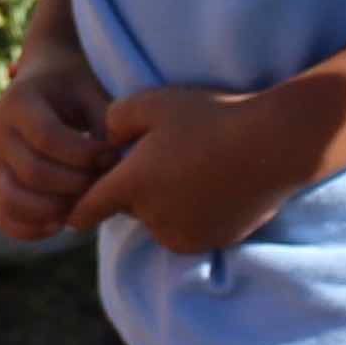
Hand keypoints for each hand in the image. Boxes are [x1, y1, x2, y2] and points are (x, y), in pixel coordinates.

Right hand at [0, 40, 120, 240]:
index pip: (47, 137)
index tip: (113, 155)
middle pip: (33, 173)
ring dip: (55, 210)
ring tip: (85, 204)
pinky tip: (63, 222)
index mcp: (19, 102)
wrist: (43, 82)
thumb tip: (115, 162)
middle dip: (77, 184)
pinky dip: (32, 229)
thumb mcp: (90, 90)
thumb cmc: (73, 87)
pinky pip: (5, 218)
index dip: (84, 154)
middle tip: (106, 183)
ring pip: (12, 201)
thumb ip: (104, 121)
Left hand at [66, 81, 309, 256]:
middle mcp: (152, 218)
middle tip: (165, 156)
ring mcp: (182, 234)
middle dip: (136, 189)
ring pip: (159, 219)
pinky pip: (188, 229)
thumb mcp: (152, 102)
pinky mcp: (209, 242)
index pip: (85, 210)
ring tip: (195, 167)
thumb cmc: (210, 116)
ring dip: (165, 202)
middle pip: (129, 208)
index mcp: (132, 185)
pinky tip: (214, 183)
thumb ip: (114, 120)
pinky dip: (192, 213)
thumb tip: (106, 141)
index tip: (71, 207)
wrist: (273, 145)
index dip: (77, 206)